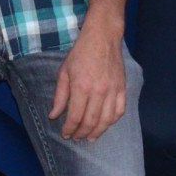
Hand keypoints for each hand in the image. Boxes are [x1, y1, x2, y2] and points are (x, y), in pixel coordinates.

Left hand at [48, 22, 127, 140]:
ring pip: (106, 120)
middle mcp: (98, 91)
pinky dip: (112, 122)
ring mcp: (113, 91)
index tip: (65, 135)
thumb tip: (53, 116)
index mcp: (81, 87)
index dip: (69, 129)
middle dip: (81, 133)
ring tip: (89, 138)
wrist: (103, 37)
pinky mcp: (123, 89)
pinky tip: (105, 125)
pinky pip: (119, 111)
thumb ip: (60, 96)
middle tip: (76, 138)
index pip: (75, 116)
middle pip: (90, 121)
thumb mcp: (64, 72)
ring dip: (97, 132)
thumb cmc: (80, 53)